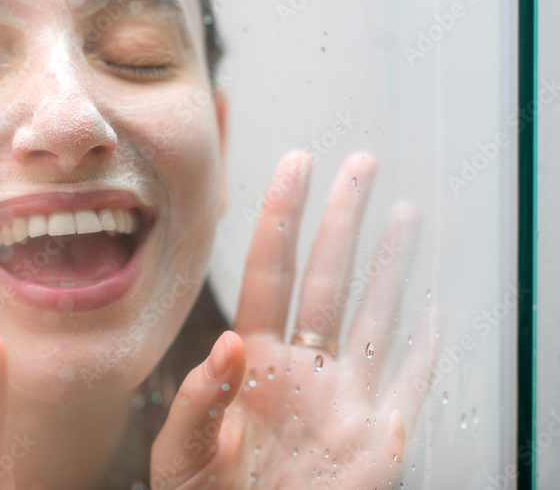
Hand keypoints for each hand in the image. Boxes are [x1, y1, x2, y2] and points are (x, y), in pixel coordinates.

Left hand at [150, 150, 434, 488]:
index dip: (280, 218)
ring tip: (407, 213)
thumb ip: (198, 402)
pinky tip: (438, 318)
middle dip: (342, 219)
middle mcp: (300, 368)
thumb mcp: (181, 454)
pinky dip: (426, 357)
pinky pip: (408, 389)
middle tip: (360, 165)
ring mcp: (340, 399)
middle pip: (326, 277)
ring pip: (372, 316)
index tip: (294, 166)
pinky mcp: (375, 442)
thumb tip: (228, 346)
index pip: (268, 271)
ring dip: (391, 266)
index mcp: (250, 361)